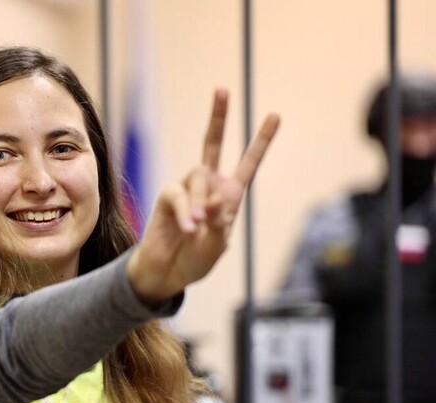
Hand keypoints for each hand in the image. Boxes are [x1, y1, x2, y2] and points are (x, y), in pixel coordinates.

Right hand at [127, 88, 279, 304]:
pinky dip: (185, 211)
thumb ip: (219, 223)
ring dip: (198, 203)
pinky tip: (189, 228)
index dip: (261, 141)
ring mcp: (185, 189)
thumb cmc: (195, 260)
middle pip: (211, 144)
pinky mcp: (166, 197)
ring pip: (198, 177)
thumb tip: (213, 199)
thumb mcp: (217, 245)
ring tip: (195, 229)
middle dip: (217, 117)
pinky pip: (178, 195)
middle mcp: (207, 186)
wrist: (167, 273)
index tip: (275, 115)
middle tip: (221, 89)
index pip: (248, 163)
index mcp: (229, 195)